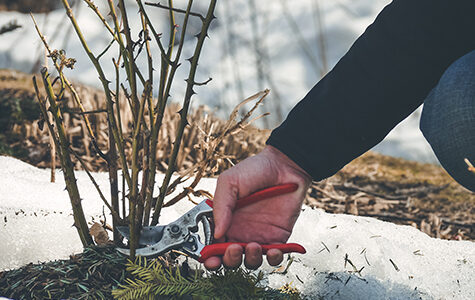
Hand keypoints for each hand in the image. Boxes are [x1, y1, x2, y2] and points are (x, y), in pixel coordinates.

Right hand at [204, 145, 311, 269]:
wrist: (284, 165)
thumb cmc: (255, 170)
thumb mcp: (229, 182)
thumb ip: (220, 206)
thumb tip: (216, 233)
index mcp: (225, 220)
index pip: (213, 245)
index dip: (210, 256)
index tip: (210, 258)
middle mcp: (240, 231)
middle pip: (230, 258)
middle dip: (229, 260)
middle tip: (233, 249)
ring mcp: (259, 235)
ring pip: (251, 261)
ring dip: (250, 259)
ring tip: (253, 246)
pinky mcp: (278, 237)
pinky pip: (274, 256)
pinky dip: (274, 259)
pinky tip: (273, 250)